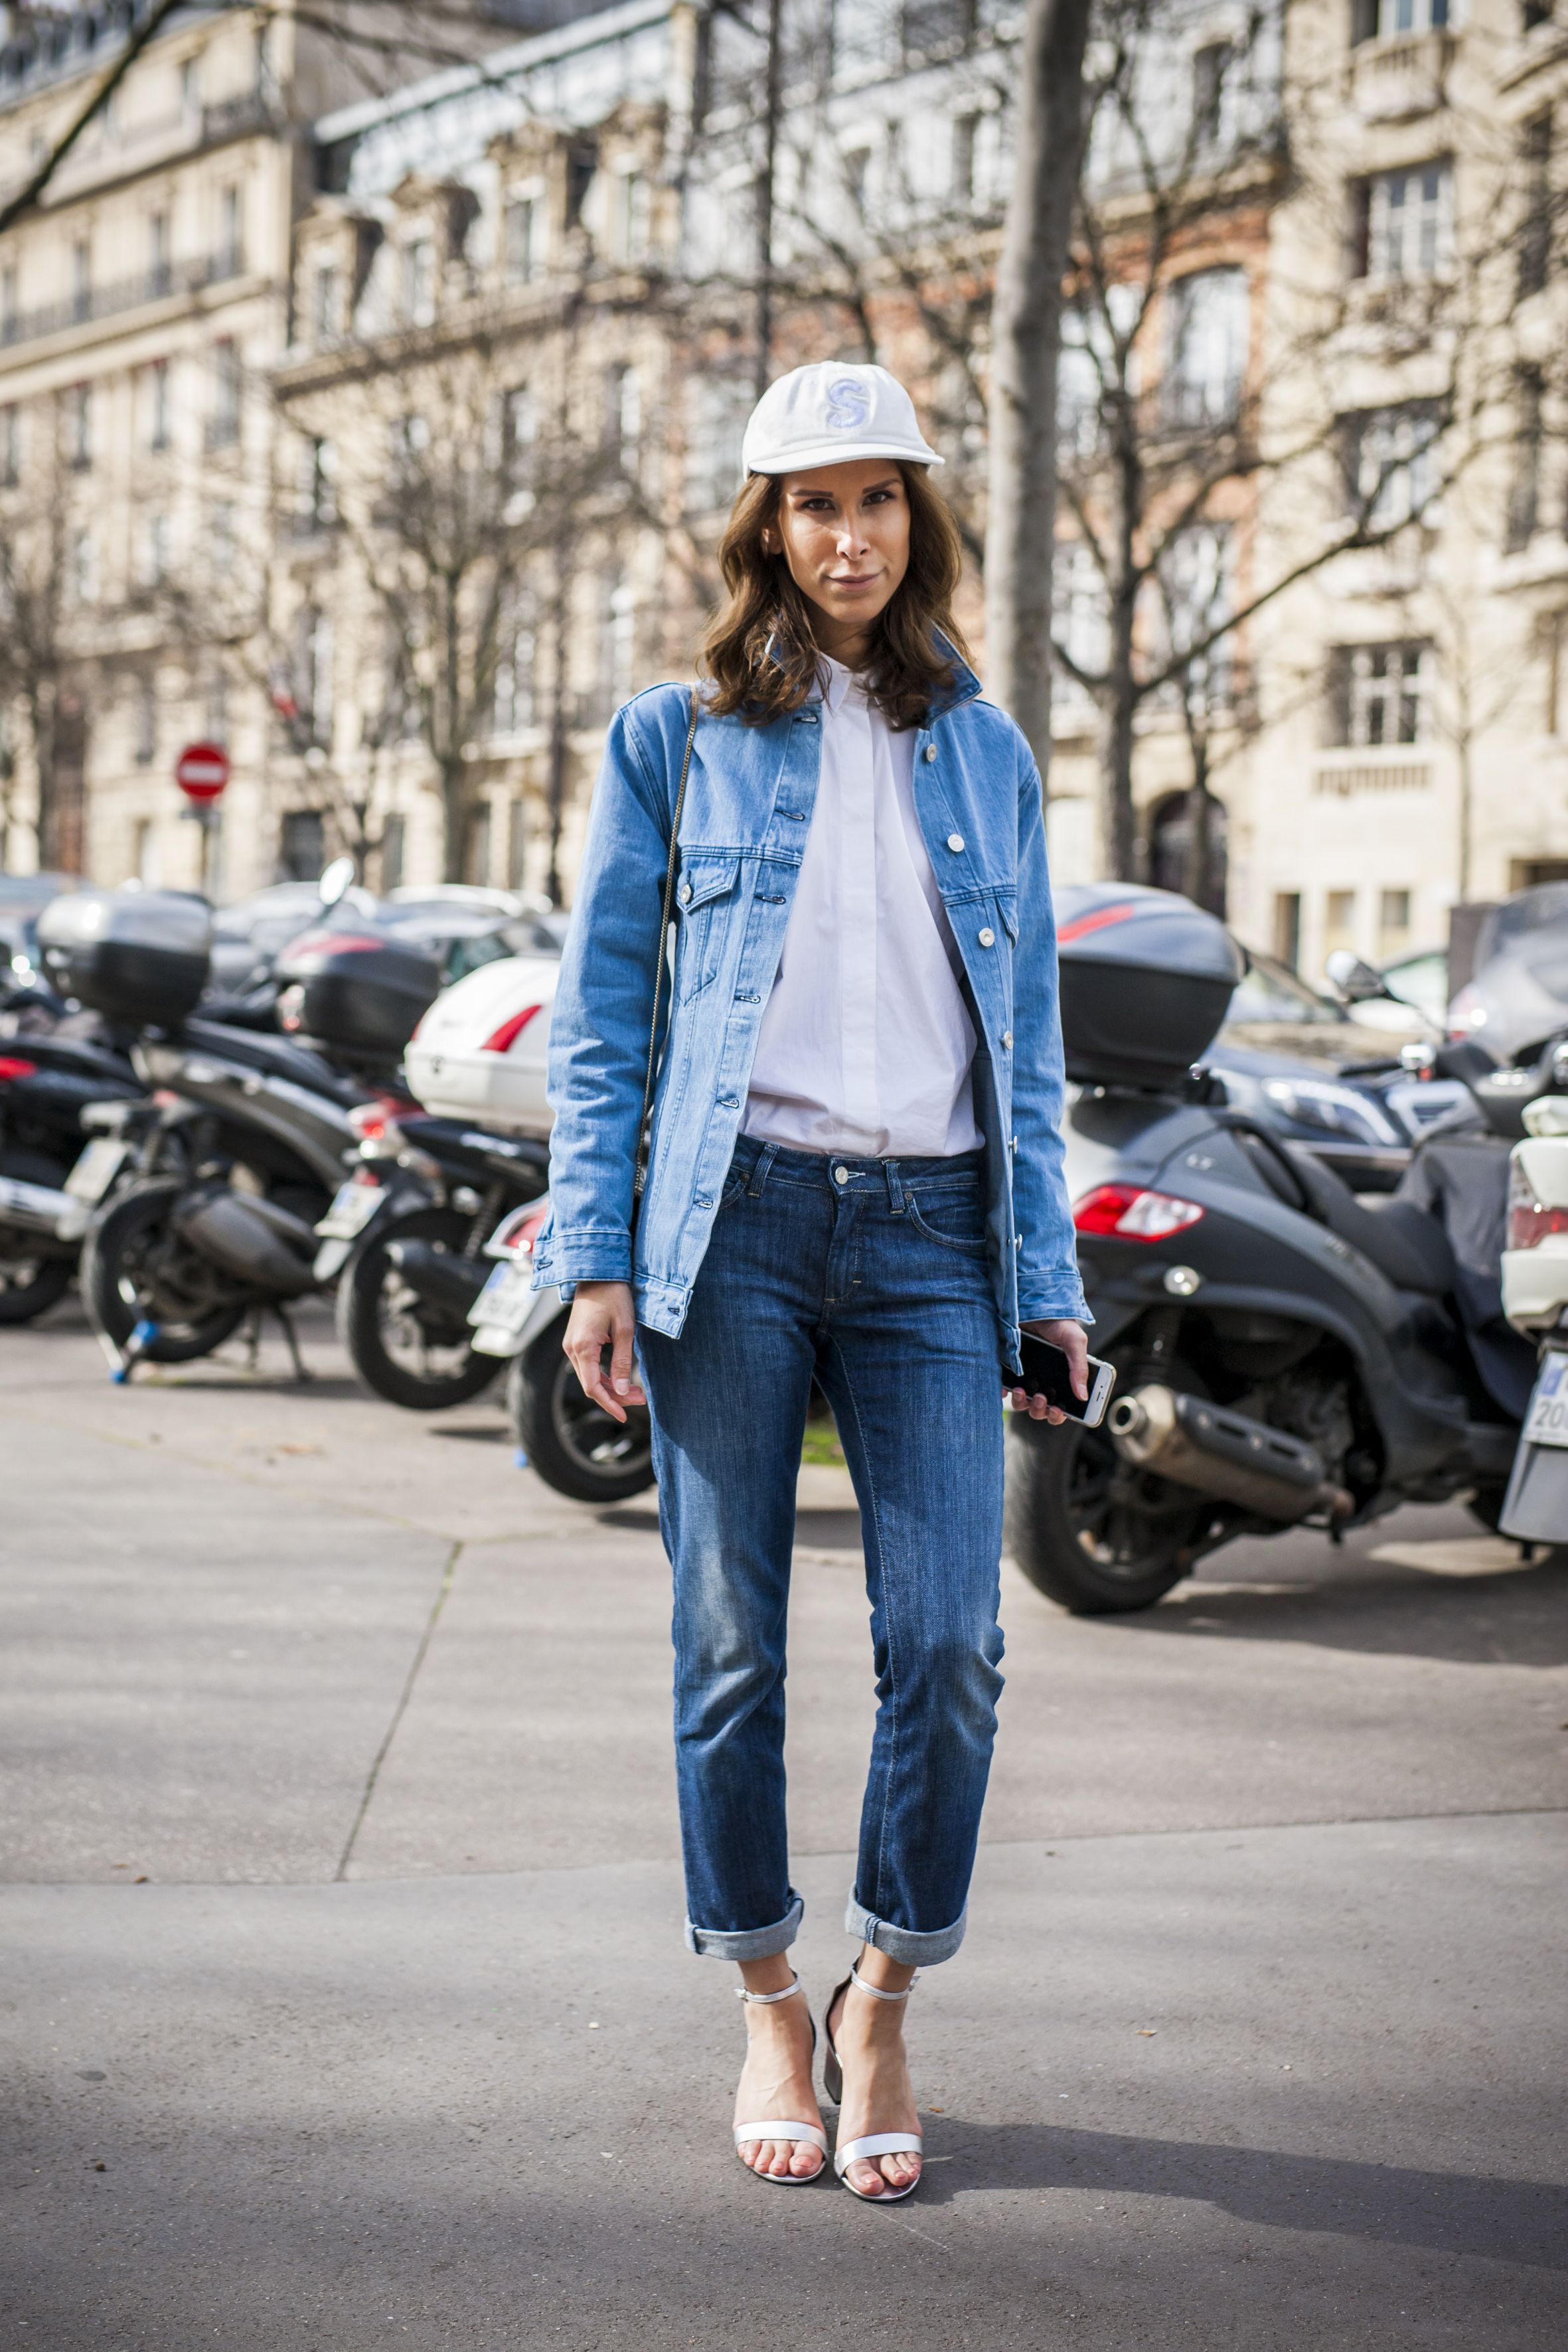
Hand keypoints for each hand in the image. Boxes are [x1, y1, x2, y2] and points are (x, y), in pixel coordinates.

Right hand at [563, 1281, 644, 1424]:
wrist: (598, 1274)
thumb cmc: (614, 1297)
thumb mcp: (625, 1329)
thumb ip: (623, 1361)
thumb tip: (621, 1389)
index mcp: (583, 1346)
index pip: (592, 1387)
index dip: (609, 1404)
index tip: (625, 1416)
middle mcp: (572, 1349)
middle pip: (591, 1385)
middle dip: (615, 1396)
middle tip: (641, 1398)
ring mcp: (571, 1345)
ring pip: (589, 1377)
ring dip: (611, 1387)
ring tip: (636, 1391)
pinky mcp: (576, 1342)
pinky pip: (587, 1367)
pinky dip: (603, 1376)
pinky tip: (620, 1379)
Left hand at [1006, 1318, 1088, 1426]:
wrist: (1029, 1301)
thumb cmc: (1056, 1321)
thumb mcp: (1074, 1341)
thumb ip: (1080, 1367)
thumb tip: (1083, 1394)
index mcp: (1061, 1377)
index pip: (1060, 1405)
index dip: (1059, 1414)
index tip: (1057, 1411)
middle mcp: (1041, 1379)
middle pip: (1039, 1408)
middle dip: (1040, 1409)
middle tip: (1041, 1398)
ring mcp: (1022, 1374)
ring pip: (1021, 1402)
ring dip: (1023, 1403)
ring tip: (1023, 1391)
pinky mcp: (1005, 1367)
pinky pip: (1002, 1388)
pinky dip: (1004, 1392)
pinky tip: (1007, 1387)